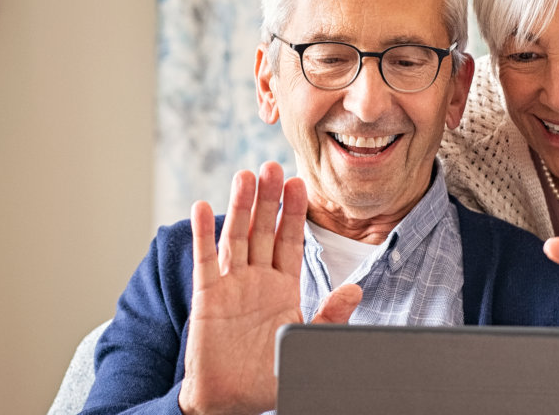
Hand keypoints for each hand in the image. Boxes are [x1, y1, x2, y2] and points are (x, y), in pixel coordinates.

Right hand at [177, 162, 363, 414]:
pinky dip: (204, 235)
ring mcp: (231, 286)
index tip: (300, 183)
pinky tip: (202, 207)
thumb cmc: (269, 376)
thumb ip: (329, 315)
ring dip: (240, 207)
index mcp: (283, 288)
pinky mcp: (208, 298)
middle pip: (264, 230)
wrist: (232, 401)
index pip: (290, 241)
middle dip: (269, 199)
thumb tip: (355, 288)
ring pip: (237, 237)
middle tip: (272, 166)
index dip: (294, 212)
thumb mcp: (306, 341)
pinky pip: (206, 261)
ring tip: (245, 176)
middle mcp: (257, 280)